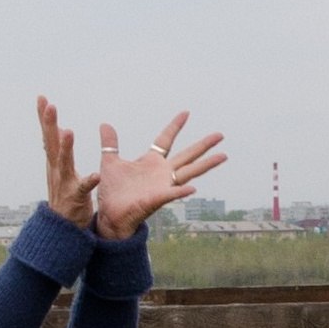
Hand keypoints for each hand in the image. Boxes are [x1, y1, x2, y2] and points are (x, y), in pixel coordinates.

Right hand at [36, 96, 97, 228]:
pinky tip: (96, 175)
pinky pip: (82, 190)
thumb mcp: (61, 171)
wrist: (61, 230)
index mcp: (55, 163)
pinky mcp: (75, 198)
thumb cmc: (64, 197)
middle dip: (49, 124)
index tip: (41, 98)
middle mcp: (56, 171)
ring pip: (63, 164)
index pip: (48, 136)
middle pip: (51, 144)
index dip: (44, 118)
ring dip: (65, 148)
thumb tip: (61, 130)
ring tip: (69, 132)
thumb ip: (61, 151)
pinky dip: (88, 182)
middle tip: (49, 105)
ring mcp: (64, 184)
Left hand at [93, 112, 226, 238]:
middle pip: (187, 155)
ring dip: (206, 164)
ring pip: (189, 172)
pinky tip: (193, 189)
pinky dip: (181, 192)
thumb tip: (105, 124)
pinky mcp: (157, 199)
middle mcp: (161, 173)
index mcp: (151, 162)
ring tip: (223, 156)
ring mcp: (162, 186)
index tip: (186, 113)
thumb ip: (110, 144)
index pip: (165, 140)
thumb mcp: (110, 162)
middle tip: (220, 135)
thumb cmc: (113, 192)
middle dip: (203, 145)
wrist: (110, 214)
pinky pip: (172, 194)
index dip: (175, 126)